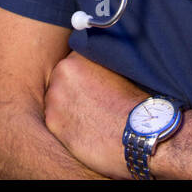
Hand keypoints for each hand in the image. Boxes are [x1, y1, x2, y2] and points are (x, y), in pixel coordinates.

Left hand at [44, 50, 147, 179]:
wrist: (139, 135)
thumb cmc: (135, 104)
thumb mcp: (117, 71)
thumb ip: (97, 66)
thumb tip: (92, 70)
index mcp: (79, 56)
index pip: (72, 63)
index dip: (83, 77)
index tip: (93, 87)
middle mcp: (61, 72)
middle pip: (60, 80)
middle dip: (71, 91)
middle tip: (92, 103)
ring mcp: (54, 97)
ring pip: (55, 100)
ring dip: (67, 108)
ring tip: (90, 118)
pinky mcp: (52, 122)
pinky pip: (55, 121)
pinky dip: (66, 126)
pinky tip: (84, 130)